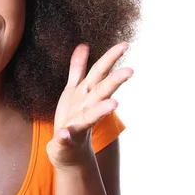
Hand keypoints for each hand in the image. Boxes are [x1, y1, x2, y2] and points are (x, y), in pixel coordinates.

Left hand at [47, 42, 132, 168]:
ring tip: (114, 105)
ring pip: (90, 115)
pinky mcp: (65, 139)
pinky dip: (65, 136)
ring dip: (101, 110)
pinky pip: (64, 138)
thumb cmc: (72, 116)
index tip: (125, 44)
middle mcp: (86, 107)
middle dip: (115, 81)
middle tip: (130, 71)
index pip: (100, 72)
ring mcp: (77, 123)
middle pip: (101, 91)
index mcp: (87, 92)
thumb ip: (77, 68)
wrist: (68, 150)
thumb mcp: (74, 89)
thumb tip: (84, 45)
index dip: (111, 57)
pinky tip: (63, 134)